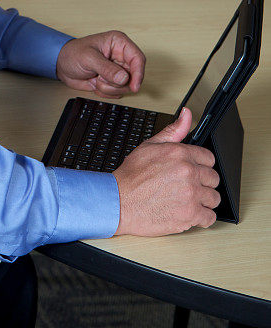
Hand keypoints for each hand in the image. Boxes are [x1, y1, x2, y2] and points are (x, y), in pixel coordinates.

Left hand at [56, 31, 144, 97]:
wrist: (61, 65)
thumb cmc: (73, 54)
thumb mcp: (88, 58)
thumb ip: (107, 68)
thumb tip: (124, 78)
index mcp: (119, 43)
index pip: (138, 58)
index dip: (139, 73)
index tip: (134, 86)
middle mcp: (121, 56)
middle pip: (134, 75)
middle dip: (117, 83)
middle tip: (101, 78)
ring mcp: (117, 70)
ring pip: (125, 86)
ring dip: (109, 88)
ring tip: (96, 79)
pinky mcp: (113, 81)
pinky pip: (117, 92)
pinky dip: (105, 92)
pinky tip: (95, 83)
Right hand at [113, 108, 219, 235]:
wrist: (119, 201)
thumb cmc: (132, 176)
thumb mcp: (150, 145)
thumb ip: (174, 130)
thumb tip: (186, 114)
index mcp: (181, 154)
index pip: (209, 158)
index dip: (201, 165)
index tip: (194, 171)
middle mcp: (189, 173)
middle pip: (213, 178)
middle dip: (203, 182)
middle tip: (189, 186)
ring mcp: (191, 195)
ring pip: (214, 198)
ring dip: (204, 200)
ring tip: (189, 200)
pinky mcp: (190, 215)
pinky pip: (210, 218)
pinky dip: (202, 217)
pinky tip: (191, 212)